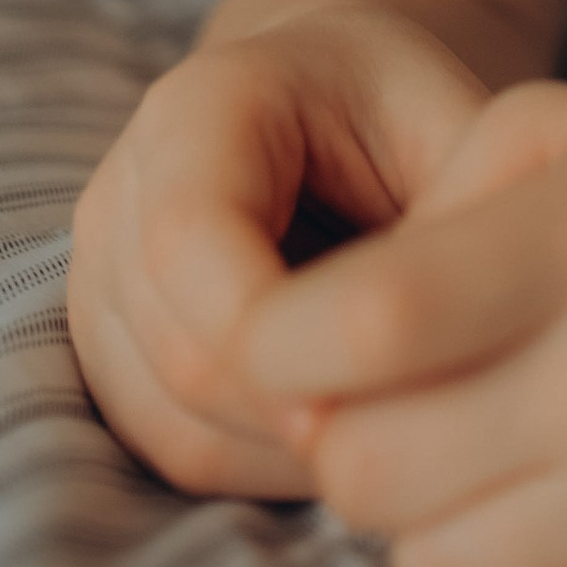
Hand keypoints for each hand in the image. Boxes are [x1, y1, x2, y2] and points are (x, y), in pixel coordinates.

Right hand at [69, 1, 493, 503]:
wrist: (327, 99)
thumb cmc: (401, 113)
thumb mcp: (457, 123)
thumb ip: (466, 206)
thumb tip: (457, 329)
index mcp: (197, 109)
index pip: (188, 242)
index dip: (276, 342)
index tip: (384, 392)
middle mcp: (122, 191)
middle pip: (180, 352)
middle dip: (301, 412)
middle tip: (416, 431)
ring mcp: (100, 277)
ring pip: (171, 421)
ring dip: (286, 455)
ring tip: (390, 429)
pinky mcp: (110, 351)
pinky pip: (172, 448)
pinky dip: (262, 468)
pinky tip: (342, 434)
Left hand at [250, 85, 566, 566]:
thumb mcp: (556, 137)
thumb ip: (417, 197)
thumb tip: (301, 347)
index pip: (362, 323)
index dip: (278, 345)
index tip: (291, 345)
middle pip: (365, 472)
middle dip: (352, 443)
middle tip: (410, 405)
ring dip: (425, 528)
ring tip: (493, 459)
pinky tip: (544, 530)